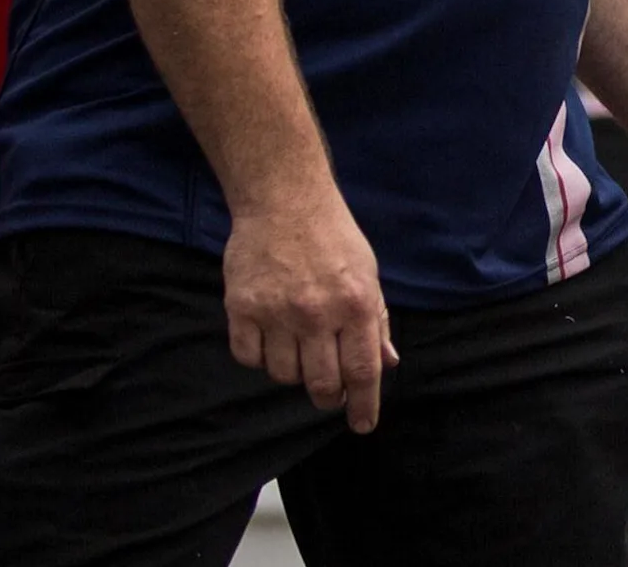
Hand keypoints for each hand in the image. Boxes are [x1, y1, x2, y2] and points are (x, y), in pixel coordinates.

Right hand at [223, 188, 397, 431]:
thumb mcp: (368, 276)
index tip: (362, 425)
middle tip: (328, 391)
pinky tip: (270, 338)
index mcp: (355, 305)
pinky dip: (260, 357)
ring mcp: (276, 312)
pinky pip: (249, 357)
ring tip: (299, 348)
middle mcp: (317, 313)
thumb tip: (386, 364)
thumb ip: (377, 322)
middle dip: (328, 397)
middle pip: (322, 383)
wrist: (285, 202)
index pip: (362, 371)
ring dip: (293, 373)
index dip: (363, 405)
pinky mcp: (242, 307)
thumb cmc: (333, 239)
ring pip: (284, 376)